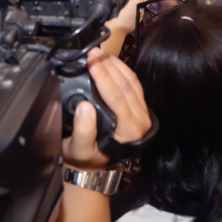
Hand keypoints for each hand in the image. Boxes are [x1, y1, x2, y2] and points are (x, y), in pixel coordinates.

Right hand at [62, 48, 151, 170]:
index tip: (90, 61)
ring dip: (116, 64)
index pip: (116, 96)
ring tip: (101, 53)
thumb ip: (83, 131)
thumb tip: (85, 106)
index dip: (102, 75)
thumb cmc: (86, 159)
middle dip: (109, 65)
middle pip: (126, 85)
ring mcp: (143, 115)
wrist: (96, 168)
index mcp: (128, 131)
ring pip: (132, 82)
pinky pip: (134, 85)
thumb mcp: (78, 151)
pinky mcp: (140, 109)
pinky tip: (112, 62)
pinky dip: (123, 70)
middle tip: (93, 52)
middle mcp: (140, 122)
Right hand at [104, 0, 148, 37]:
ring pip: (144, 2)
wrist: (116, 32)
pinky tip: (132, 5)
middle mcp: (141, 7)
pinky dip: (139, 4)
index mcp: (136, 2)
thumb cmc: (114, 16)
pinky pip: (141, 8)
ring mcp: (141, 14)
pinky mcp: (139, 19)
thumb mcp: (117, 3)